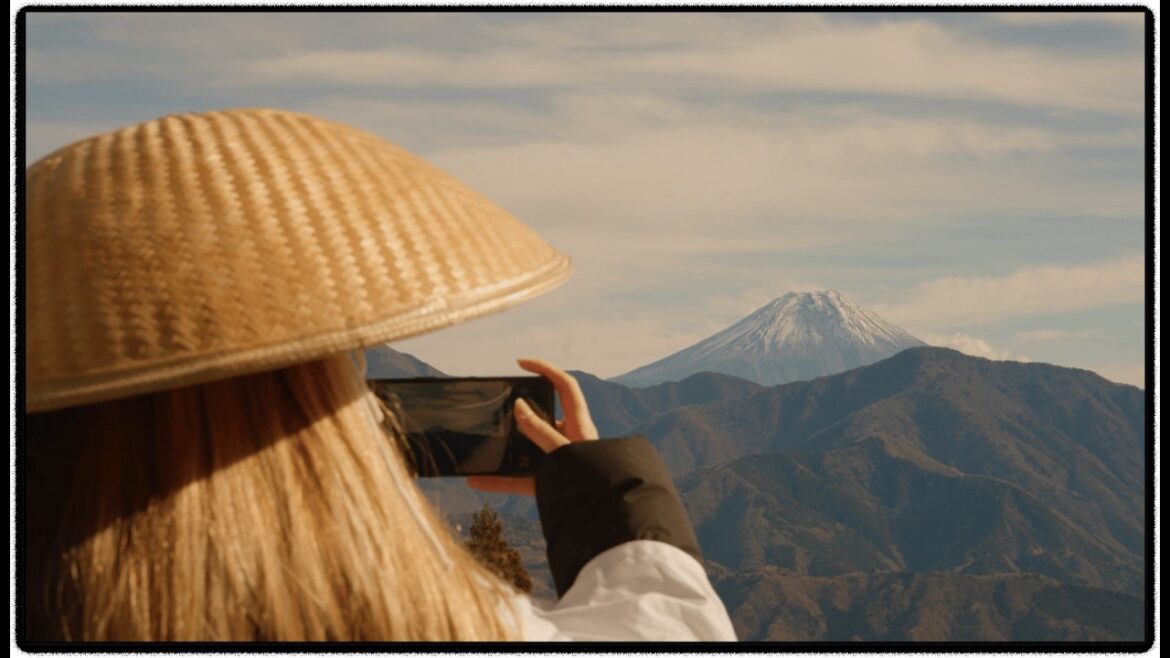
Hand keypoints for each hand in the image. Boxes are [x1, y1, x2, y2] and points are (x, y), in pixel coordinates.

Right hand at [466, 358, 598, 495]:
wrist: (604, 517)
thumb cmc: (594, 480)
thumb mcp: (564, 451)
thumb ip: (541, 431)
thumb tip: (519, 406)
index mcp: (579, 424)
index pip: (565, 386)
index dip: (545, 369)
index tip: (521, 363)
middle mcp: (568, 440)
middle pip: (541, 416)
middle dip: (519, 413)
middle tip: (497, 409)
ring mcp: (558, 461)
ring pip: (526, 449)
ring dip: (505, 450)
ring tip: (483, 445)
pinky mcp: (549, 482)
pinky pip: (519, 479)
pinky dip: (499, 481)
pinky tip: (478, 481)